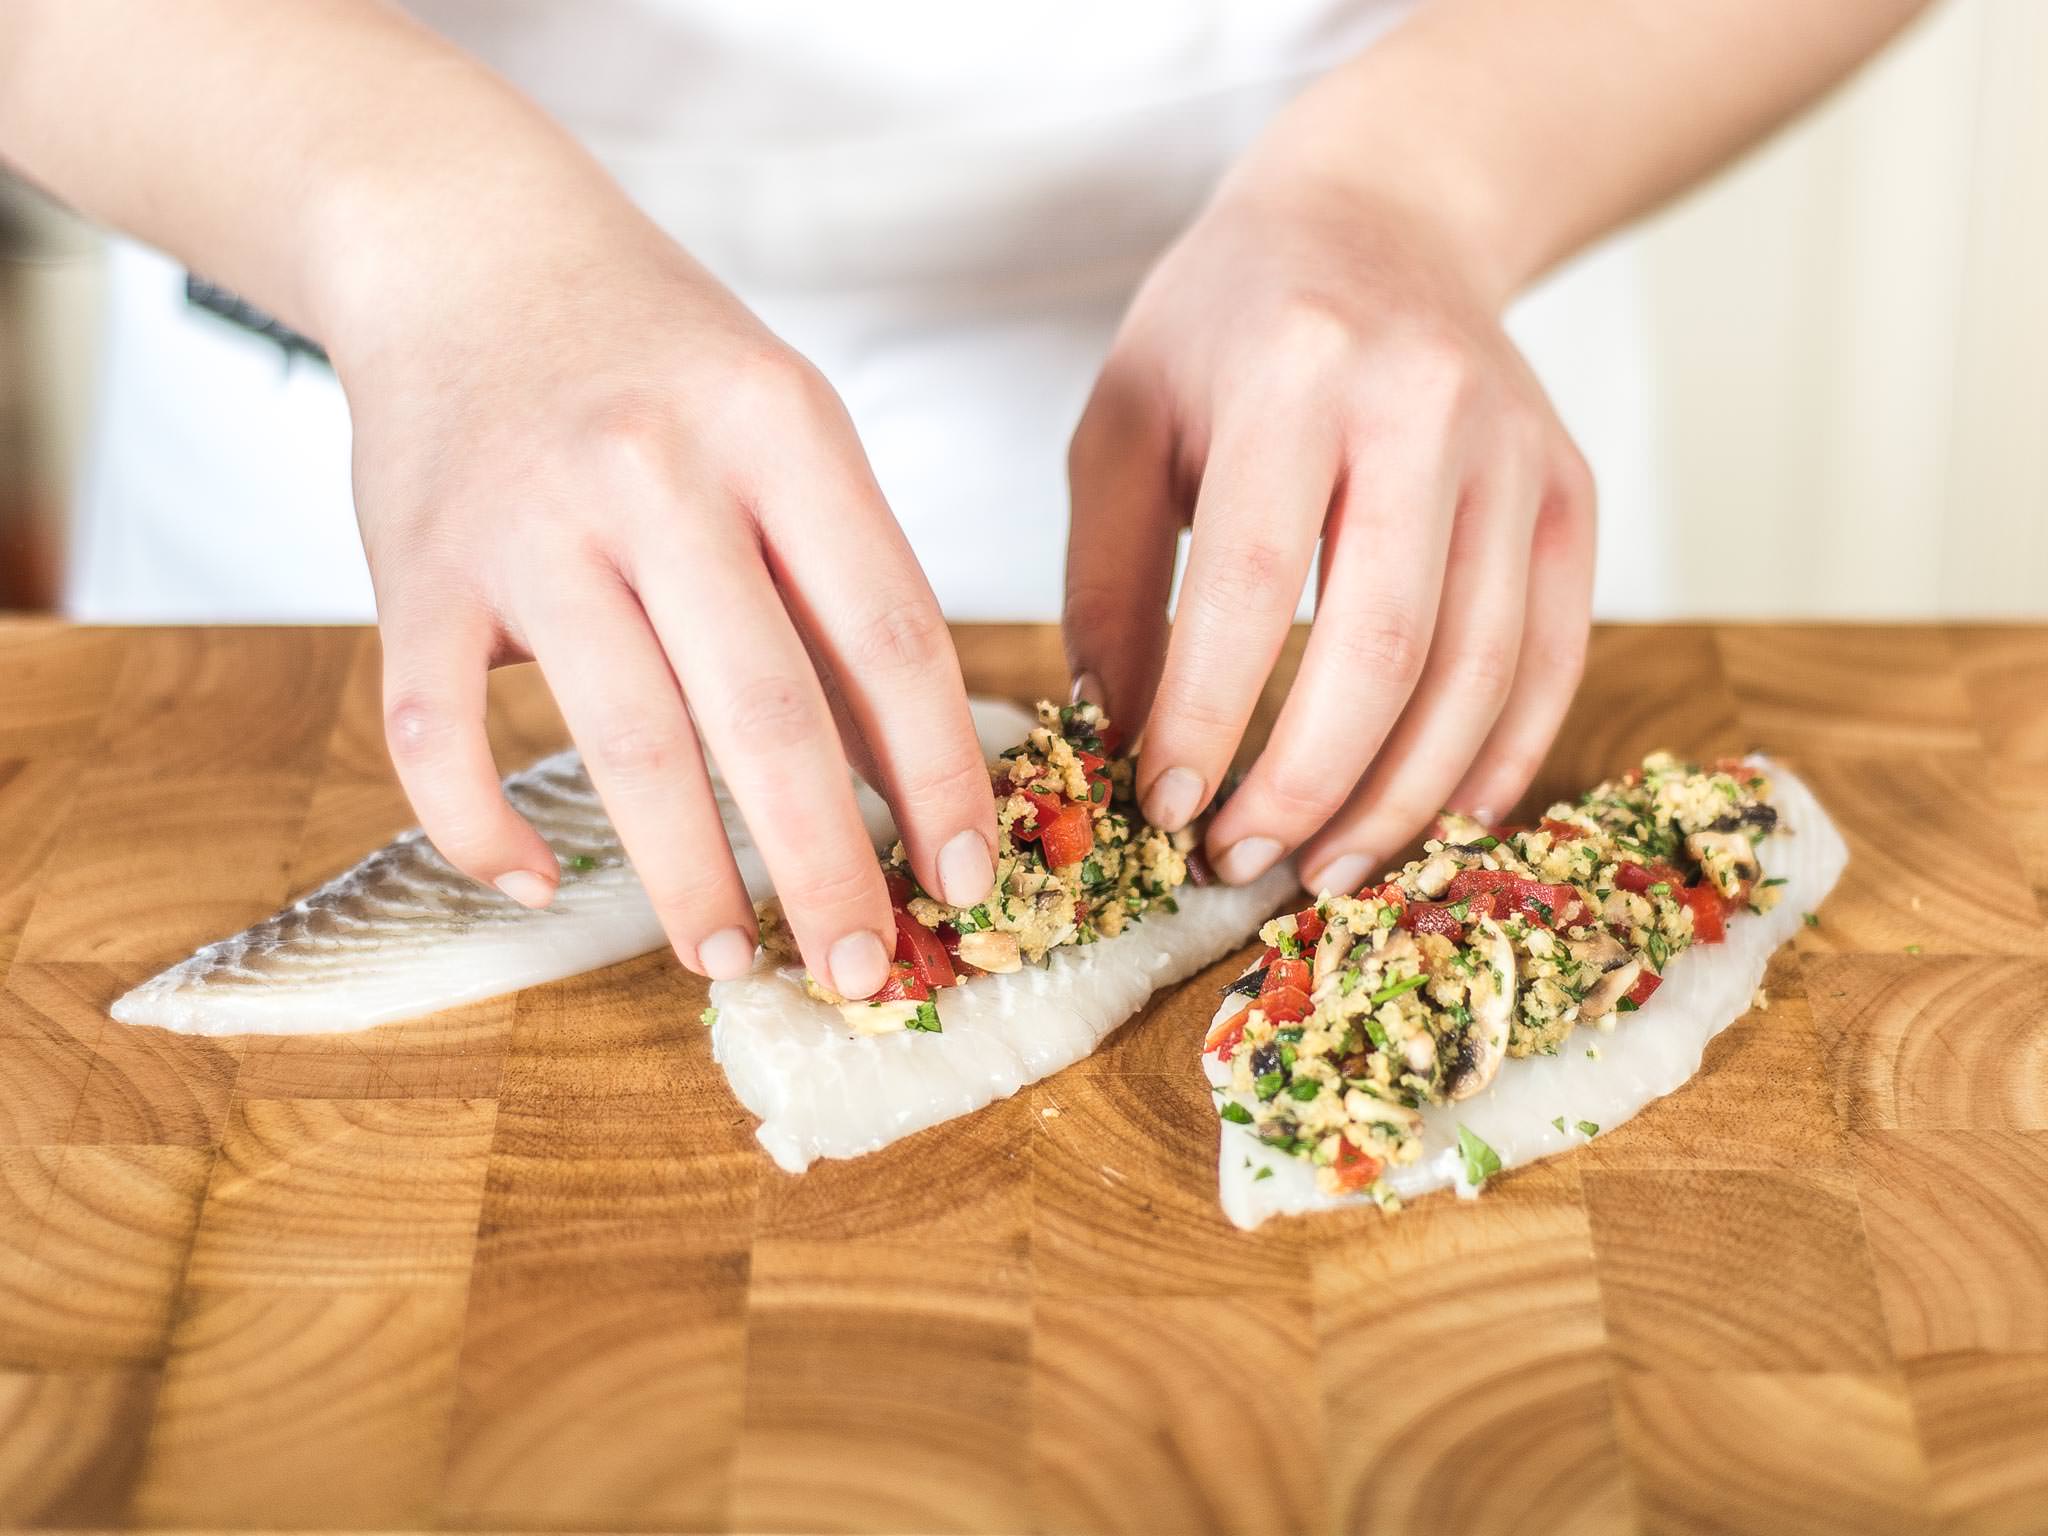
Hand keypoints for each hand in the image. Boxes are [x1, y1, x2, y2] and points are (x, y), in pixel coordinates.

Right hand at [336, 212, 996, 998]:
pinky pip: (438, 738)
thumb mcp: (783, 428)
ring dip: (685, 876)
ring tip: (729, 958)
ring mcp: (525, 523)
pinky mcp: (414, 572)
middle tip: (865, 969)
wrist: (464, 248)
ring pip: (622, 742)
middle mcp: (653, 470)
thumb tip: (907, 778)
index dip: (941, 774)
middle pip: (767, 711)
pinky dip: (485, 832)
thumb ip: (841, 582)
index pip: (890, 632)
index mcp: (778, 427)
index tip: (971, 876)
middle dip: (828, 865)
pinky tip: (539, 884)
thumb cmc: (657, 360)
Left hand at [1064, 147, 1593, 896]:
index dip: (1206, 717)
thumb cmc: (1227, 330)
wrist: (1384, 220)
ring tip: (1322, 873)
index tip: (1161, 811)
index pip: (1251, 583)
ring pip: (1476, 672)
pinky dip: (1495, 760)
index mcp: (1296, 375)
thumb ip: (1112, 583)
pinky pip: (1549, 660)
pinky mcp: (1568, 498)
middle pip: (1385, 646)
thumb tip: (1118, 746)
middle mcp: (1427, 409)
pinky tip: (1434, 824)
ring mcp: (1517, 456)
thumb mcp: (1126, 421)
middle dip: (1307, 784)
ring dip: (1399, 800)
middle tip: (1239, 864)